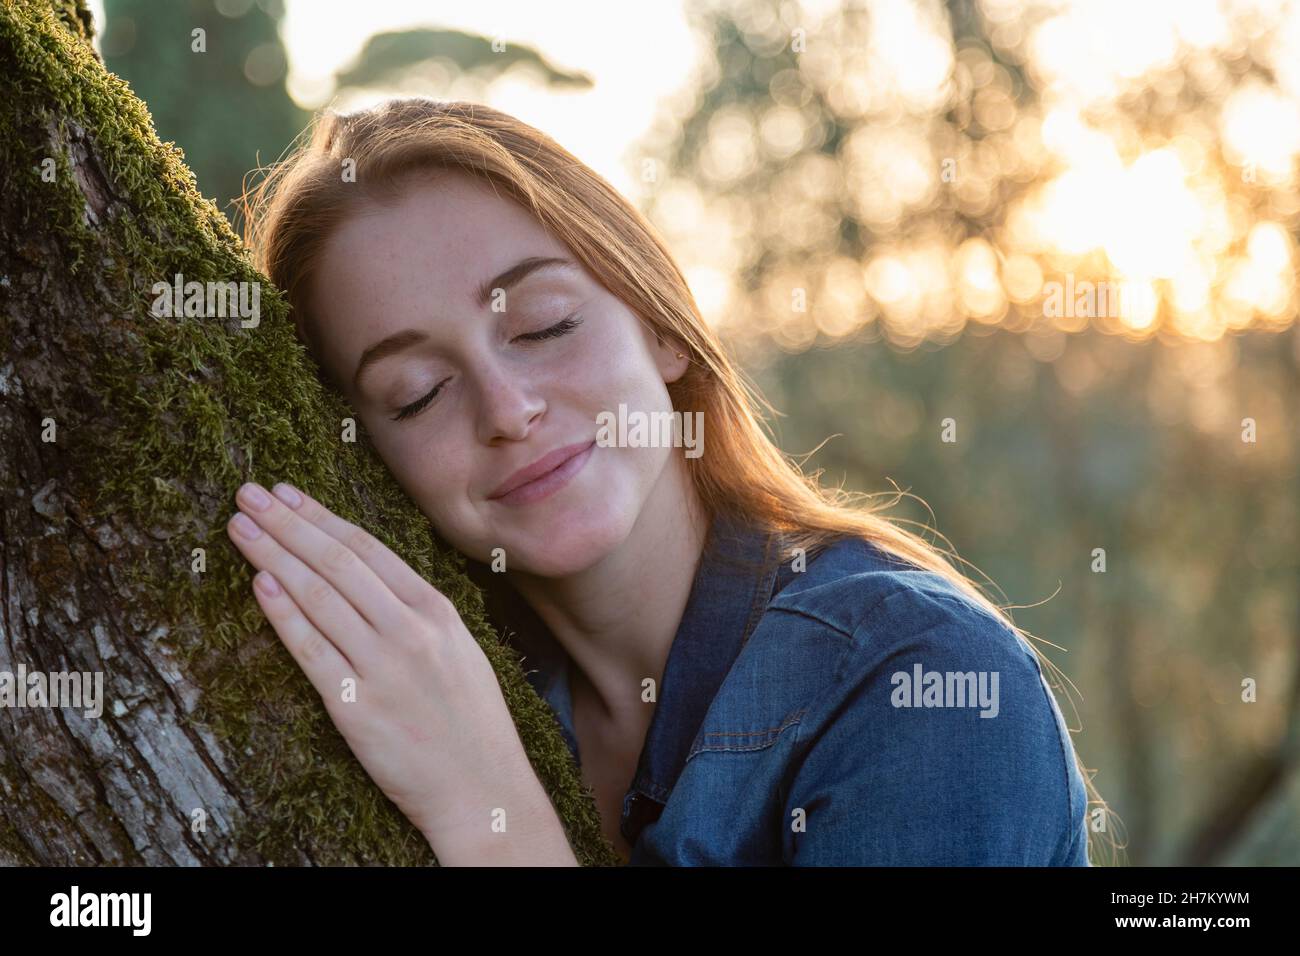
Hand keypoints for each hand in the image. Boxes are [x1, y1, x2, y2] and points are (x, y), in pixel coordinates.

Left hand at [224, 480, 539, 848]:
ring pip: (318, 597)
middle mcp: (410, 630)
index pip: (367, 550)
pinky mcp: (357, 706)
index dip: (321, 517)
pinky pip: (311, 651)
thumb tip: (365, 578)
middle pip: (336, 563)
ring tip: (241, 527)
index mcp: (437, 610)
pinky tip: (259, 585)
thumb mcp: (459, 649)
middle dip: (288, 523)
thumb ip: (416, 613)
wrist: (482, 787)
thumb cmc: (471, 722)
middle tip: (249, 494)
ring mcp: (383, 666)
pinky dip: (283, 615)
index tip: (287, 494)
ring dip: (273, 556)